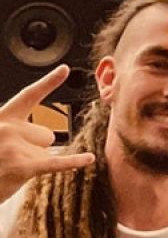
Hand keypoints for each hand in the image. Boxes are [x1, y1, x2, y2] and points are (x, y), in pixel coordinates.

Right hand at [0, 65, 94, 204]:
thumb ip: (14, 129)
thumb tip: (45, 136)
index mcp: (2, 117)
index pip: (29, 95)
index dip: (49, 82)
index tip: (65, 69)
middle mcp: (8, 128)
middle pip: (46, 135)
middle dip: (36, 147)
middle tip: (11, 158)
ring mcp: (15, 147)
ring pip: (47, 151)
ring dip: (35, 161)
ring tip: (10, 168)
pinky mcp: (22, 166)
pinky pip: (56, 162)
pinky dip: (74, 161)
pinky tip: (89, 158)